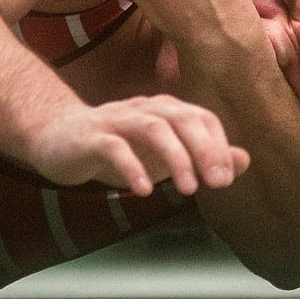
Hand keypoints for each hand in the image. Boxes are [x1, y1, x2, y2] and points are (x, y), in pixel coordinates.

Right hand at [29, 95, 249, 196]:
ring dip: (175, 156)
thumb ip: (200, 155)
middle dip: (203, 149)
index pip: (201, 118)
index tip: (226, 179)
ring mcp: (116, 120)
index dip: (217, 145)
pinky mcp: (91, 137)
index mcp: (164, 111)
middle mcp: (143, 109)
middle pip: (180, 117)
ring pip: (151, 127)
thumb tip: (242, 159)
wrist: (56, 137)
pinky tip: (143, 189)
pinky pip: (113, 146)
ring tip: (188, 188)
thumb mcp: (162, 154)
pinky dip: (131, 166)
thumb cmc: (116, 146)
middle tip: (217, 182)